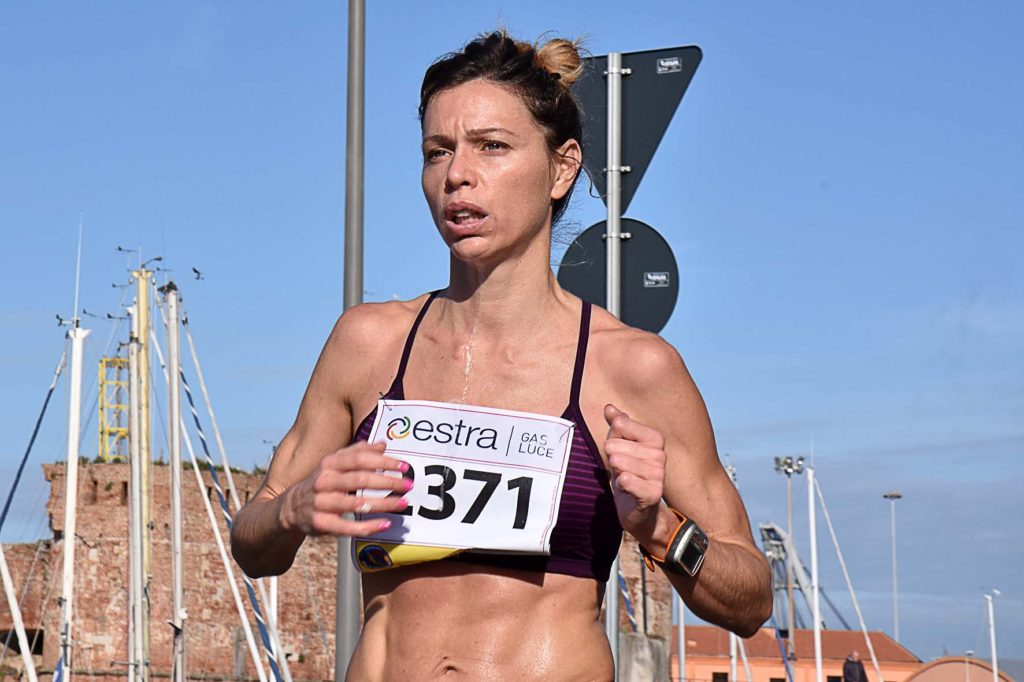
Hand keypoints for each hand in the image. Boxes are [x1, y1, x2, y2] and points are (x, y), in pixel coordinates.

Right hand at [280, 441, 410, 536]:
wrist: (290, 507)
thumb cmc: (321, 482)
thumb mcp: (334, 463)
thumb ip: (358, 452)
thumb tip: (382, 444)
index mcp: (330, 463)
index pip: (359, 459)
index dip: (383, 462)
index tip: (404, 466)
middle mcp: (324, 481)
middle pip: (360, 479)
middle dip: (387, 482)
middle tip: (409, 485)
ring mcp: (321, 502)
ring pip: (355, 503)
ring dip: (382, 503)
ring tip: (402, 504)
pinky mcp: (320, 523)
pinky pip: (347, 527)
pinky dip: (367, 527)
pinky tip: (385, 524)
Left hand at [604, 404, 666, 541]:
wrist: (640, 512)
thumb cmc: (630, 475)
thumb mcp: (621, 447)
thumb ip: (617, 426)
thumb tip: (609, 407)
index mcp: (655, 439)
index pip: (620, 424)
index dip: (612, 439)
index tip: (621, 452)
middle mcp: (660, 455)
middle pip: (614, 444)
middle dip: (611, 459)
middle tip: (622, 471)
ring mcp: (658, 474)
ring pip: (618, 461)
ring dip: (615, 474)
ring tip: (625, 480)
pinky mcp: (653, 493)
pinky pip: (627, 480)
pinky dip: (620, 484)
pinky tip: (626, 489)